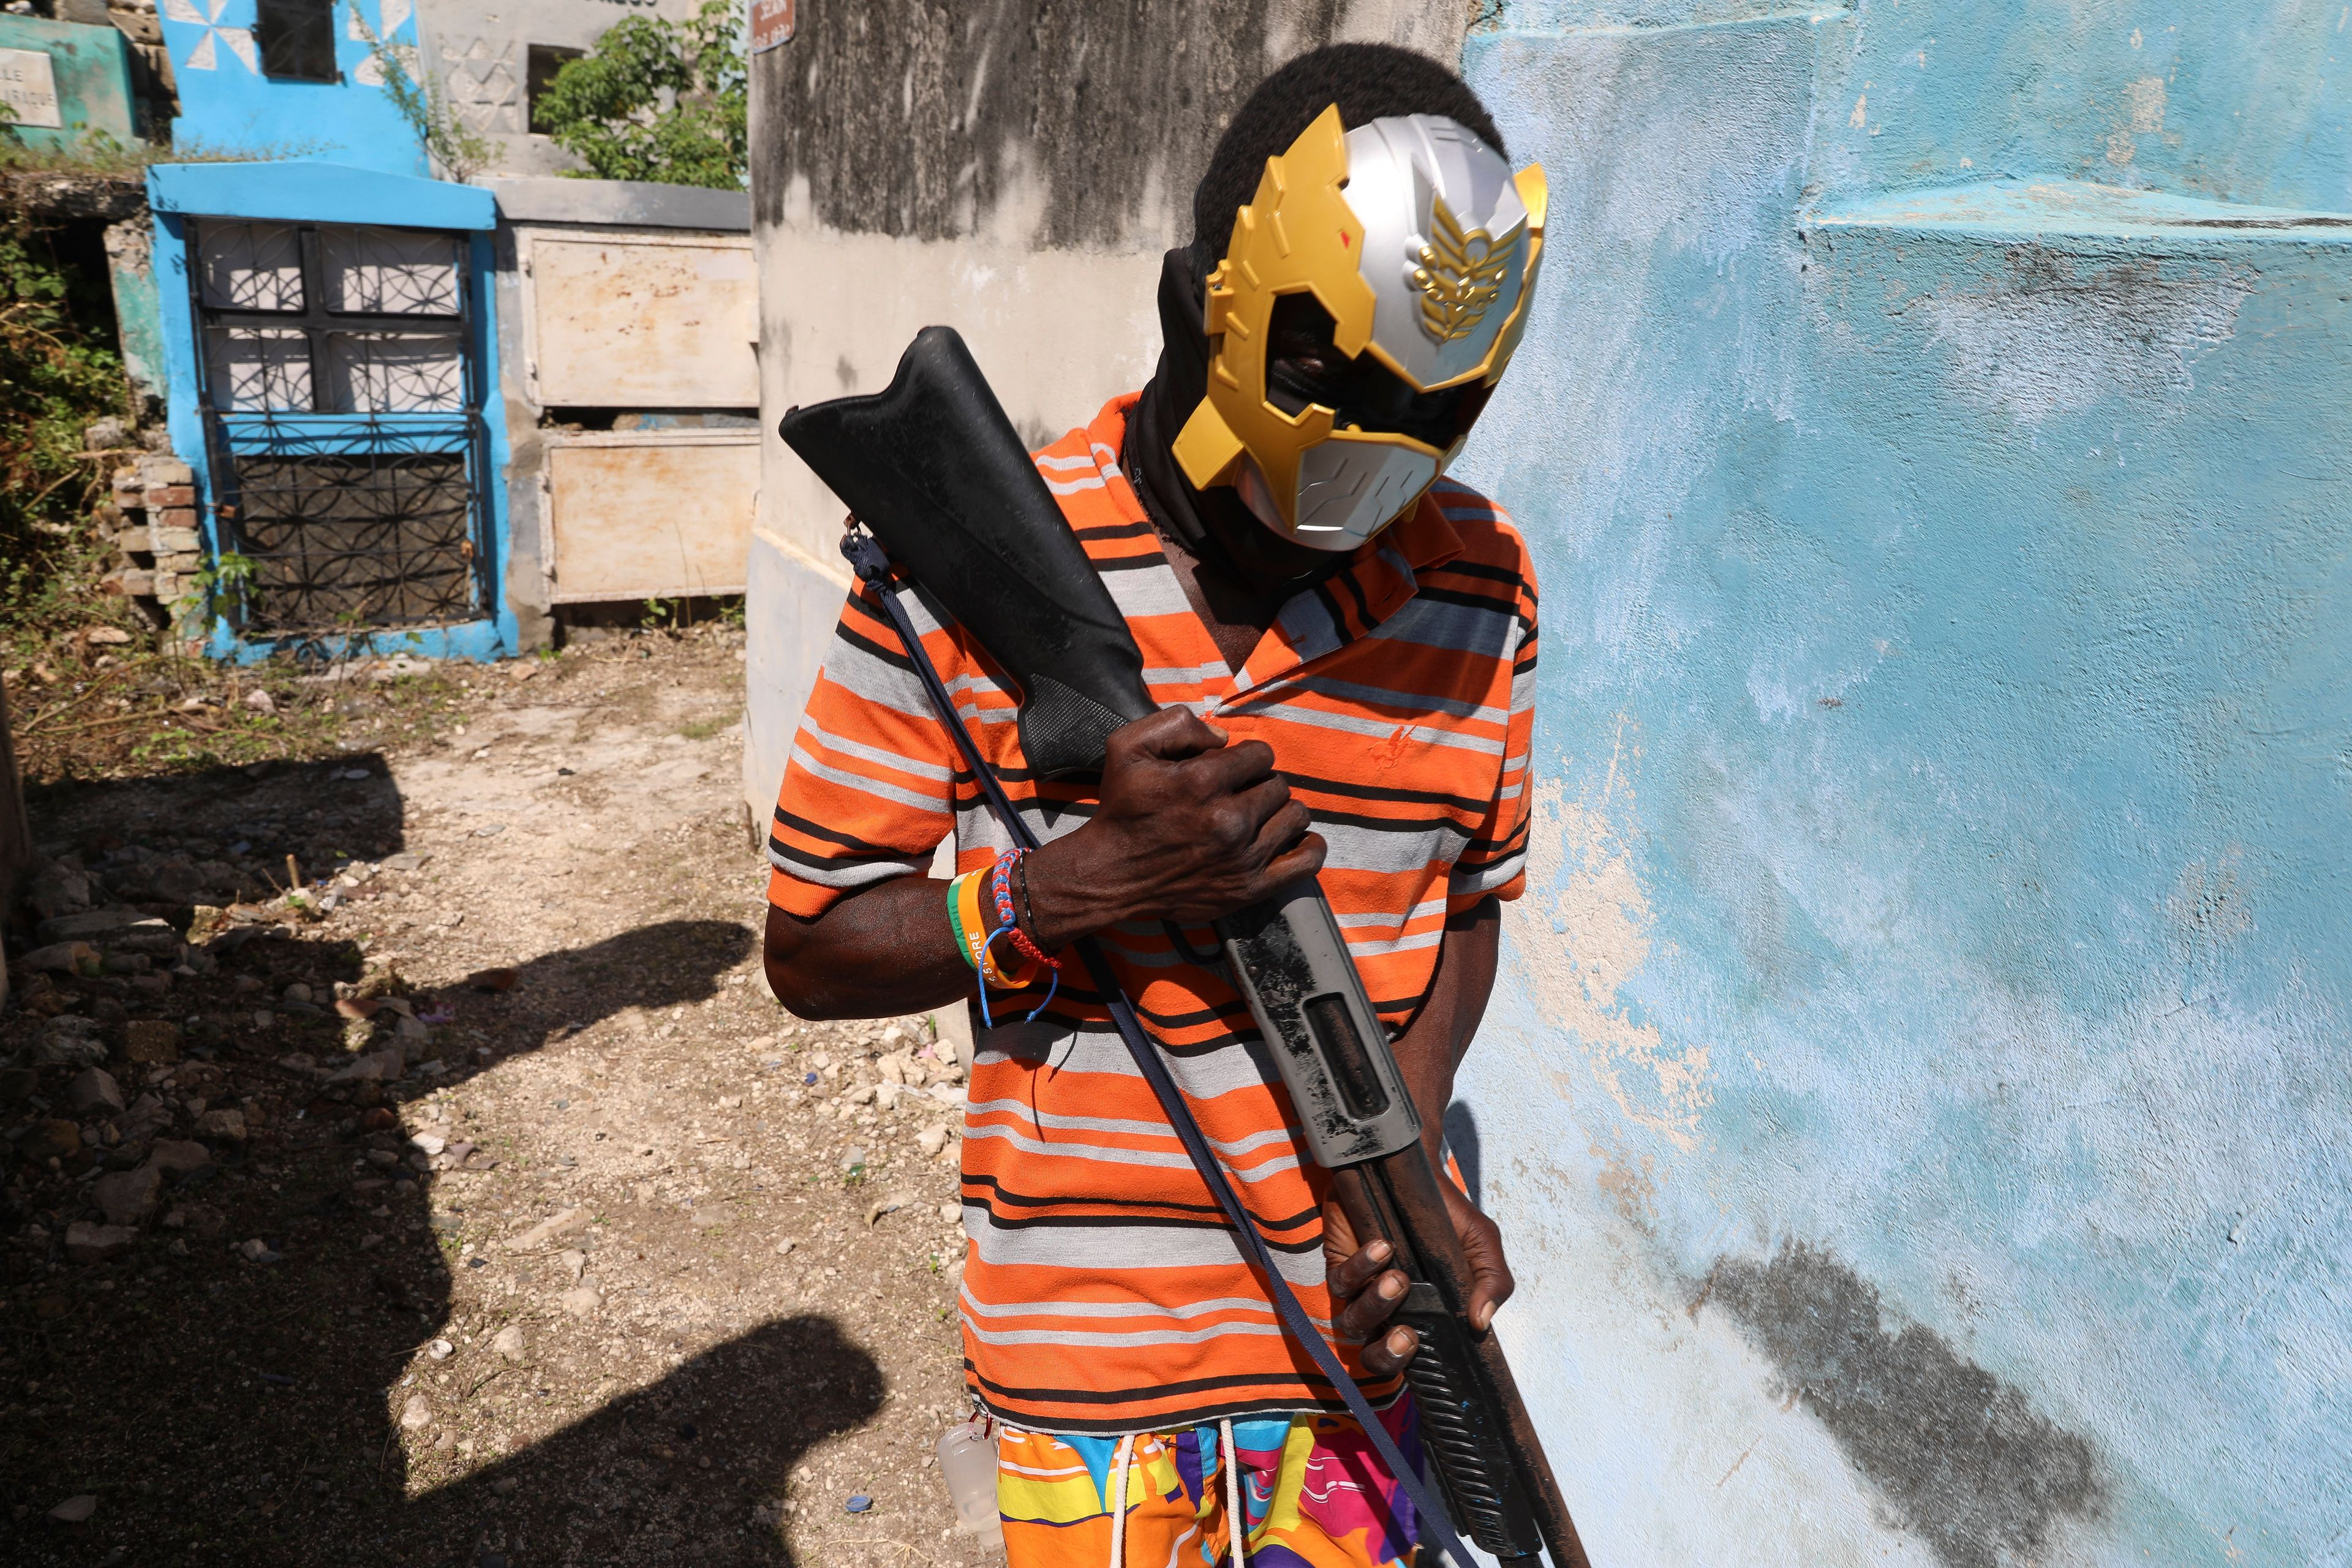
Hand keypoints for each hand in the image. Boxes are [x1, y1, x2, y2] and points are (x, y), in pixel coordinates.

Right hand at [1022, 707, 1324, 945]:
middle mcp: (1229, 819)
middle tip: (1237, 795)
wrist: (1110, 875)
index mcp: (1202, 781)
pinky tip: (1293, 838)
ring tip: (1257, 816)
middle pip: (1279, 784)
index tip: (1230, 770)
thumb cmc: (1121, 809)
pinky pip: (1306, 861)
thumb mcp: (1126, 747)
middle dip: (1260, 784)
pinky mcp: (1250, 888)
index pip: (1260, 755)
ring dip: (1280, 811)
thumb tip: (1224, 739)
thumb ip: (1177, 724)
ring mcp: (1244, 857)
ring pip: (1294, 816)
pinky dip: (1308, 846)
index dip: (1246, 758)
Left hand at [1323, 1179, 1514, 1375]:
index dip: (1416, 1367)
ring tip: (1400, 1279)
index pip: (1414, 1363)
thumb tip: (1481, 1321)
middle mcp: (1389, 1313)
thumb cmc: (1448, 1216)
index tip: (1430, 1355)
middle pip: (1375, 1360)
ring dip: (1377, 1305)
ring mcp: (1361, 1290)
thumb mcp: (1481, 1245)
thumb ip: (1491, 1281)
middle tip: (1408, 1336)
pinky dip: (1361, 1268)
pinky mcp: (1339, 1264)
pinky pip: (1341, 1282)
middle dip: (1388, 1356)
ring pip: (1355, 1322)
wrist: (1415, 1172)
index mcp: (1422, 1318)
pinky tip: (1383, 1246)